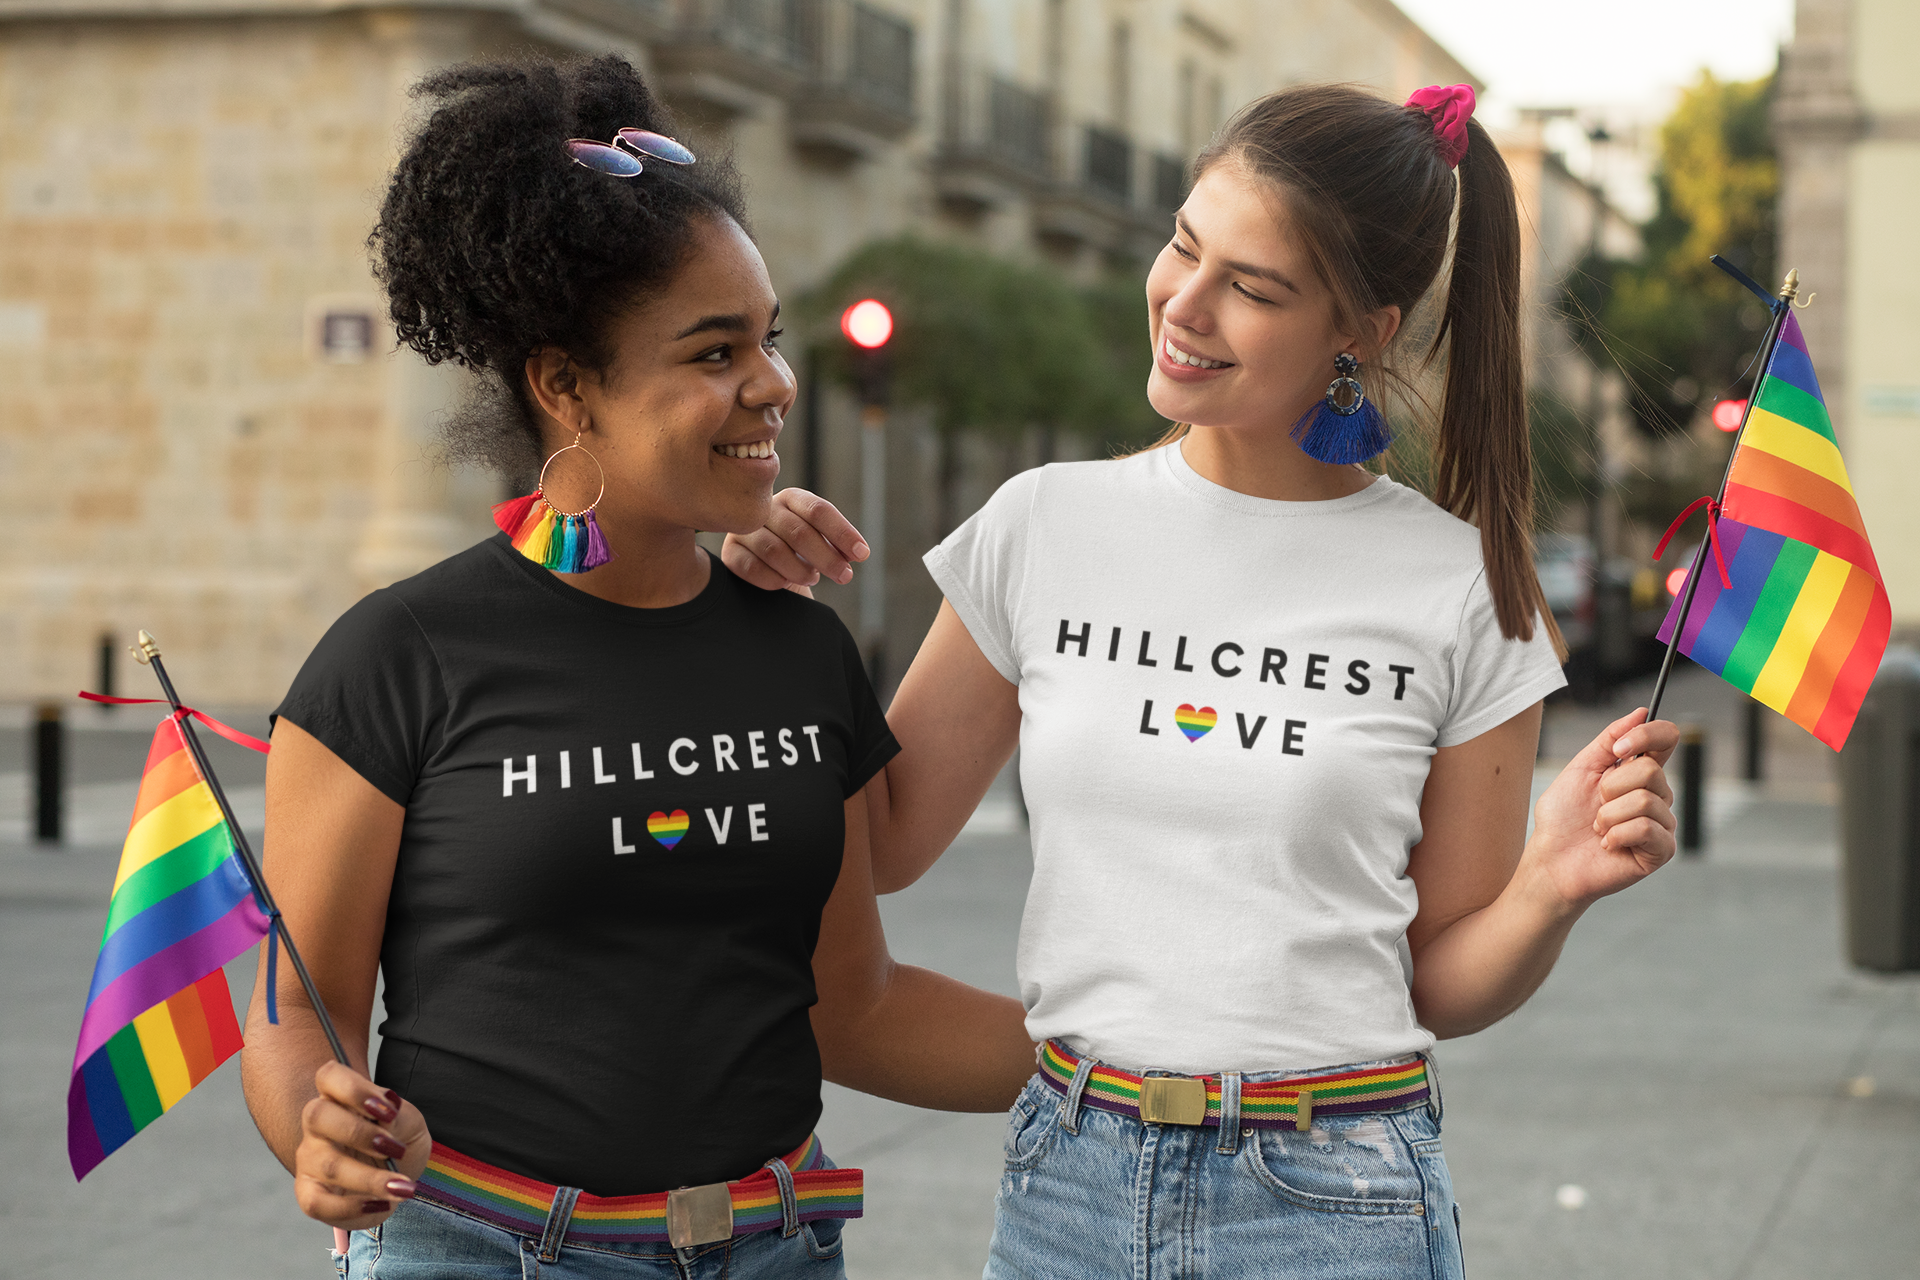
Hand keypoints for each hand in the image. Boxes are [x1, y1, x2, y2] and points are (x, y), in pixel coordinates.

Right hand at [294, 1060, 430, 1229]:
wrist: (396, 1176)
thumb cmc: (399, 1141)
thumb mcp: (410, 1123)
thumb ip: (399, 1115)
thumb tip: (388, 1113)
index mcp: (340, 1097)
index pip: (329, 1076)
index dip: (354, 1089)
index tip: (389, 1109)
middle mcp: (318, 1125)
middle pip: (317, 1114)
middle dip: (359, 1133)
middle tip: (395, 1148)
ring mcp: (310, 1159)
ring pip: (327, 1165)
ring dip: (370, 1178)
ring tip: (403, 1187)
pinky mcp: (309, 1194)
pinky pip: (317, 1204)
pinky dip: (353, 1208)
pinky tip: (382, 1204)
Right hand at [722, 489, 868, 591]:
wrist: (769, 567)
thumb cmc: (800, 552)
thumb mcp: (820, 541)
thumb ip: (837, 544)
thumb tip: (857, 553)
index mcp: (793, 498)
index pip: (819, 511)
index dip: (842, 533)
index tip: (862, 554)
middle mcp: (766, 508)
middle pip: (799, 532)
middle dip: (826, 557)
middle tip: (844, 576)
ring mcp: (744, 529)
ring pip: (775, 551)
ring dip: (800, 570)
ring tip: (813, 579)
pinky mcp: (730, 553)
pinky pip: (752, 568)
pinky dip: (774, 580)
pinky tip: (785, 583)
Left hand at [1526, 708, 1679, 909]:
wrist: (1551, 861)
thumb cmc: (1563, 818)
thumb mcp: (1581, 769)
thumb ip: (1610, 740)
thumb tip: (1641, 713)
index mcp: (1638, 773)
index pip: (1666, 739)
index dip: (1648, 735)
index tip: (1619, 748)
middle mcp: (1656, 795)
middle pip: (1651, 770)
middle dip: (1610, 787)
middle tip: (1596, 805)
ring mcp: (1661, 823)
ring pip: (1646, 800)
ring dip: (1609, 815)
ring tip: (1598, 828)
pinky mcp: (1661, 850)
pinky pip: (1648, 828)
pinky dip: (1617, 834)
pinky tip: (1608, 845)